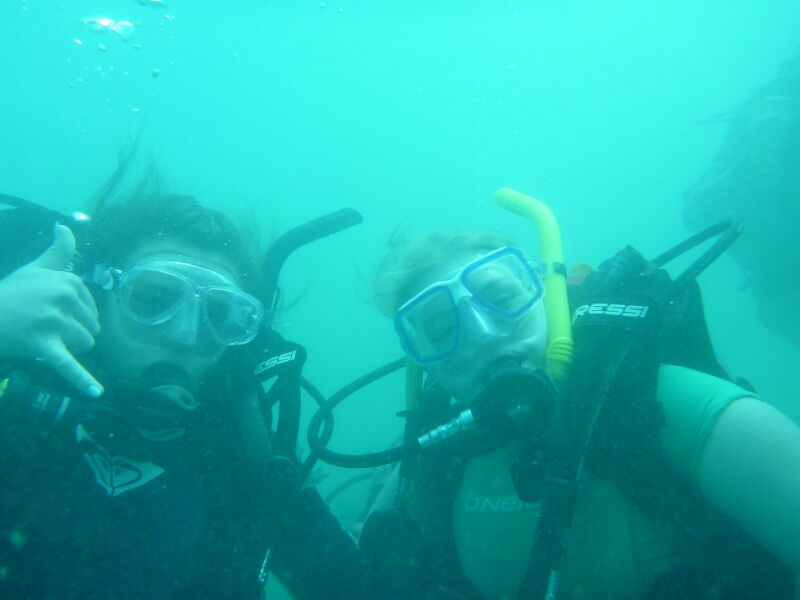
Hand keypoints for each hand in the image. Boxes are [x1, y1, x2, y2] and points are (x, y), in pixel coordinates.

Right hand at [0, 224, 102, 396]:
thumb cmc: (11, 295)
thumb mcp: (36, 269)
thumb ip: (58, 251)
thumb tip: (66, 225)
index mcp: (69, 282)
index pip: (92, 311)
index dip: (74, 318)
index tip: (49, 313)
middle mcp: (64, 298)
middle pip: (91, 329)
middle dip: (72, 334)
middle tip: (42, 326)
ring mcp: (53, 321)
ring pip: (84, 345)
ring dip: (67, 348)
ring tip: (41, 338)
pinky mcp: (43, 344)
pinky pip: (67, 364)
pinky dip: (82, 380)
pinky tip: (96, 393)